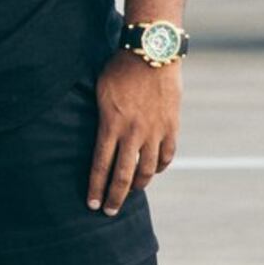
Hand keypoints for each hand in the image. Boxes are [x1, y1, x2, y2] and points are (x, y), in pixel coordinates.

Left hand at [87, 51, 181, 216]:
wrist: (152, 53)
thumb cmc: (119, 68)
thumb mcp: (100, 92)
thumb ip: (100, 117)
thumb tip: (96, 133)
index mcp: (111, 125)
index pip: (100, 166)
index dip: (96, 187)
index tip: (92, 204)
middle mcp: (132, 133)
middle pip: (122, 175)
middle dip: (115, 197)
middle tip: (109, 211)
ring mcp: (154, 131)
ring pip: (147, 170)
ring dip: (137, 184)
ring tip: (131, 191)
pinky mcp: (171, 126)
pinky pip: (166, 155)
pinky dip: (160, 167)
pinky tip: (154, 171)